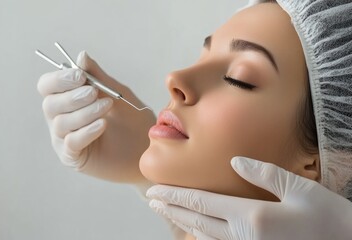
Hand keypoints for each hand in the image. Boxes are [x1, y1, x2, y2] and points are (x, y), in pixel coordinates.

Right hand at [37, 51, 154, 183]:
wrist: (147, 147)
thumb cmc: (132, 120)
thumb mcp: (117, 94)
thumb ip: (98, 77)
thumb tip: (81, 55)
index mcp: (68, 100)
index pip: (48, 86)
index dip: (59, 79)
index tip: (80, 76)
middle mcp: (62, 118)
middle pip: (50, 104)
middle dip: (72, 97)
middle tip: (94, 93)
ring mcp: (66, 139)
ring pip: (61, 123)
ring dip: (85, 112)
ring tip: (107, 107)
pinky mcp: (75, 157)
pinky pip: (72, 142)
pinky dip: (86, 131)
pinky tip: (103, 125)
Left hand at [147, 157, 351, 239]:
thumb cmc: (327, 218)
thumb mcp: (299, 189)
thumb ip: (264, 174)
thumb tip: (235, 161)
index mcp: (251, 216)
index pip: (202, 202)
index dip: (176, 196)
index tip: (155, 190)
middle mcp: (243, 235)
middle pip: (197, 219)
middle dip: (171, 208)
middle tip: (151, 200)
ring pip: (204, 234)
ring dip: (181, 220)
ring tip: (166, 211)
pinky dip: (200, 234)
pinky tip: (194, 228)